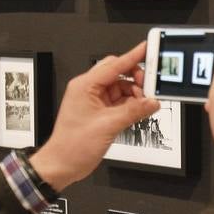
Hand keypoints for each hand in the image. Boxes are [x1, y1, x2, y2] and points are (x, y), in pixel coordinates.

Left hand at [29, 43, 159, 190]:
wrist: (62, 165)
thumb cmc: (72, 145)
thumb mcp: (108, 126)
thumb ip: (133, 111)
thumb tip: (151, 102)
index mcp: (85, 86)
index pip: (114, 65)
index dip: (133, 56)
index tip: (148, 49)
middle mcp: (89, 90)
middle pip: (118, 73)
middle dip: (136, 79)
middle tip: (150, 87)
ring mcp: (94, 101)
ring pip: (121, 88)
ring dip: (135, 94)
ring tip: (145, 104)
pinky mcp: (100, 112)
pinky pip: (120, 101)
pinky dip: (131, 104)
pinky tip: (139, 111)